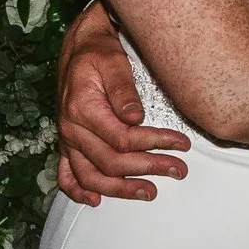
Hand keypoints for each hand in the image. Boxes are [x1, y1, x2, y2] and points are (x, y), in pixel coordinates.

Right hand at [53, 0, 190, 204]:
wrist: (79, 47)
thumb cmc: (99, 53)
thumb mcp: (113, 62)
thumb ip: (124, 90)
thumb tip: (136, 117)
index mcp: (83, 109)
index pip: (123, 138)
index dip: (154, 143)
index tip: (182, 143)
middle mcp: (71, 128)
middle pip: (111, 161)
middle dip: (148, 167)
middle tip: (179, 169)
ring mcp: (67, 139)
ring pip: (91, 175)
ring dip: (120, 189)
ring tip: (150, 192)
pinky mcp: (67, 143)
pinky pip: (66, 174)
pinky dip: (77, 191)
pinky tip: (94, 201)